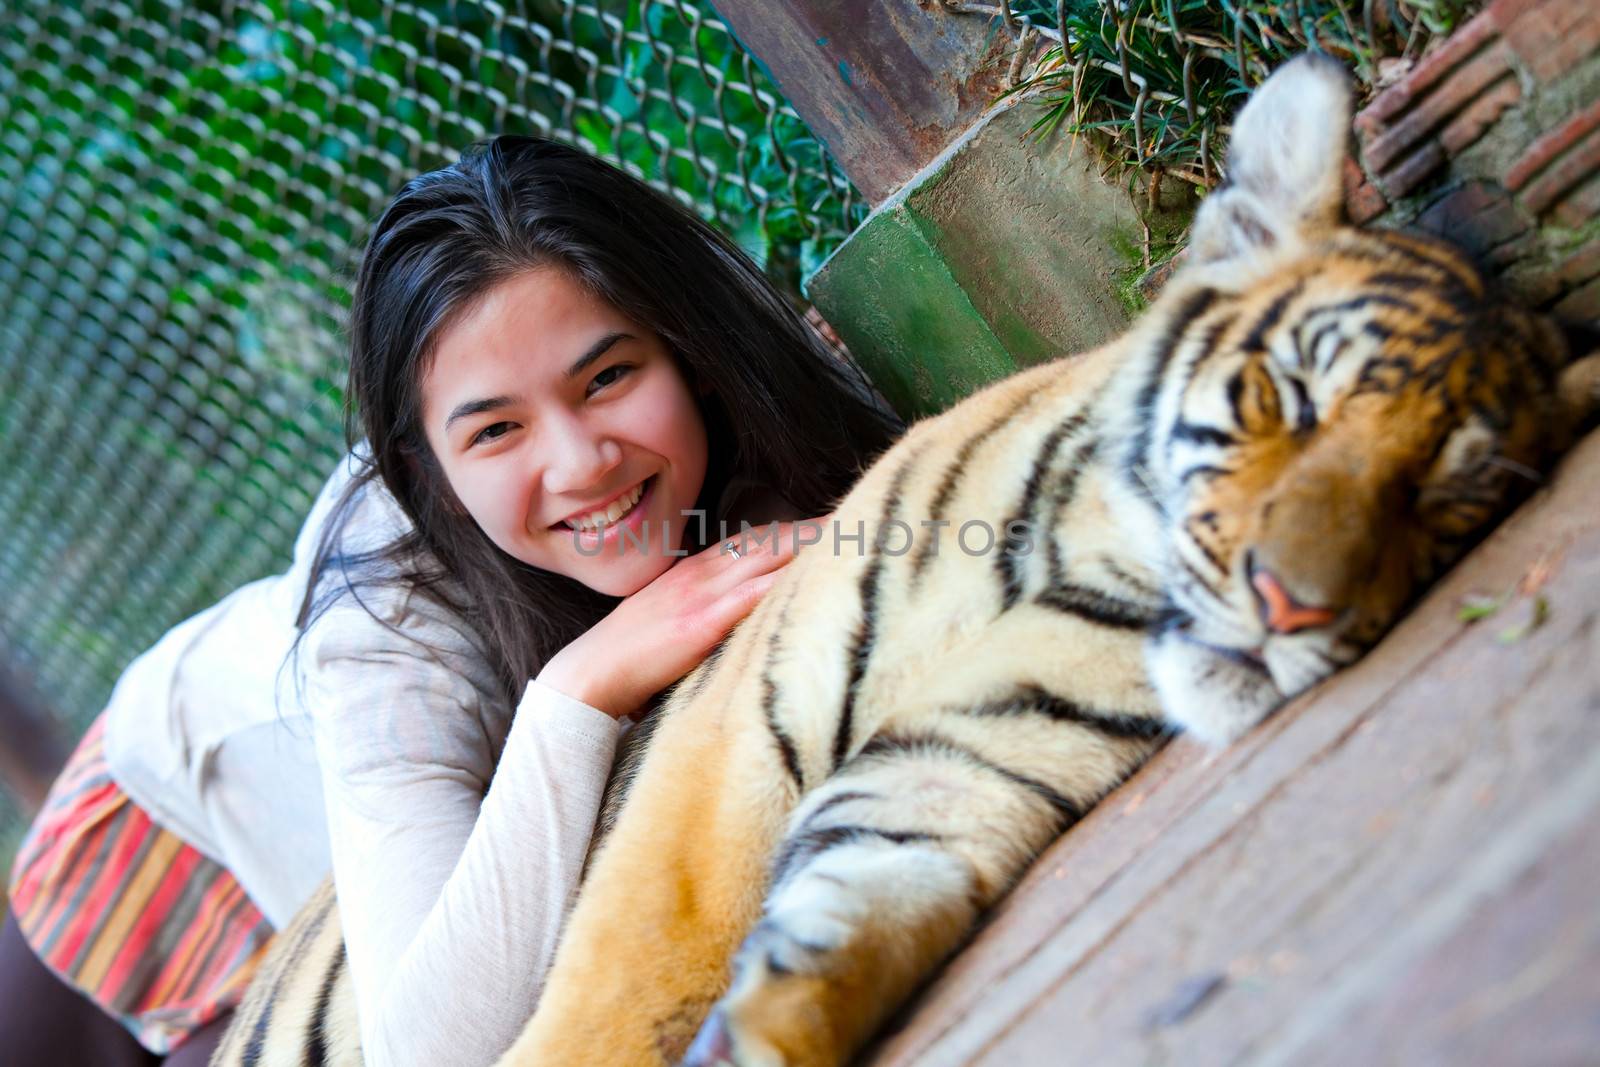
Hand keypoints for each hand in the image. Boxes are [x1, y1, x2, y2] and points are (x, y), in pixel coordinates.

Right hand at [537, 518, 826, 718]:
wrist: (592, 672)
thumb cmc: (631, 651)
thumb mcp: (670, 612)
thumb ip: (704, 602)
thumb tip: (740, 603)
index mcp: (697, 569)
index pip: (757, 537)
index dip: (796, 528)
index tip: (832, 522)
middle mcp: (704, 572)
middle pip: (770, 539)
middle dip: (814, 528)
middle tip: (859, 519)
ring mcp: (702, 594)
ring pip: (765, 557)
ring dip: (808, 545)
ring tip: (849, 537)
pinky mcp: (700, 623)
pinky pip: (748, 595)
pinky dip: (780, 582)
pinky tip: (810, 576)